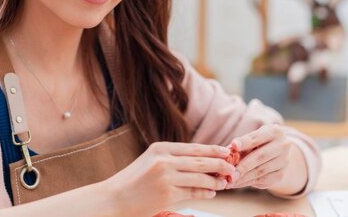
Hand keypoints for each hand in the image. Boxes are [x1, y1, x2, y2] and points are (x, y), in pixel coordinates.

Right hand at [104, 142, 235, 215]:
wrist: (114, 199)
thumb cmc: (133, 181)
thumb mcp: (151, 161)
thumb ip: (173, 159)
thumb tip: (203, 161)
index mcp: (161, 148)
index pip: (195, 148)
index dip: (214, 150)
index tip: (228, 153)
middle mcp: (164, 159)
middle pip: (201, 160)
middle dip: (221, 165)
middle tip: (234, 169)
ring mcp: (166, 177)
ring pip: (200, 177)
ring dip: (216, 181)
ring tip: (225, 183)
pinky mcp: (167, 194)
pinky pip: (193, 192)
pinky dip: (205, 192)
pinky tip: (212, 193)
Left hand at [226, 124, 291, 189]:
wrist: (276, 153)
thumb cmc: (257, 143)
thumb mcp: (251, 139)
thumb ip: (240, 145)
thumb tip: (226, 153)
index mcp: (274, 132)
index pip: (257, 137)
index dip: (245, 142)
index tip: (233, 146)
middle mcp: (282, 145)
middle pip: (260, 156)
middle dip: (243, 166)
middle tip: (230, 174)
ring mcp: (284, 161)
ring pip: (261, 171)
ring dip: (244, 177)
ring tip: (230, 181)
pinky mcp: (281, 174)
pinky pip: (263, 180)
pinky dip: (248, 182)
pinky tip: (238, 184)